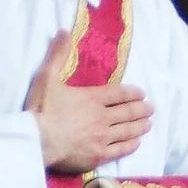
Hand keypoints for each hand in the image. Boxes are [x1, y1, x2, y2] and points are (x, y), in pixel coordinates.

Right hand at [25, 28, 150, 174]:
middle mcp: (102, 116)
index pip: (120, 93)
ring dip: (140, 126)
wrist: (37, 141)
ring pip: (128, 130)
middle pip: (128, 112)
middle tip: (150, 108)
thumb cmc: (41, 109)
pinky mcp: (99, 155)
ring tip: (148, 124)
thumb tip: (64, 32)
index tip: (142, 94)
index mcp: (92, 98)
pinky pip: (121, 150)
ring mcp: (102, 137)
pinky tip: (137, 142)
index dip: (133, 93)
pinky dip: (131, 144)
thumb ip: (58, 55)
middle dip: (142, 109)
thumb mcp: (46, 77)